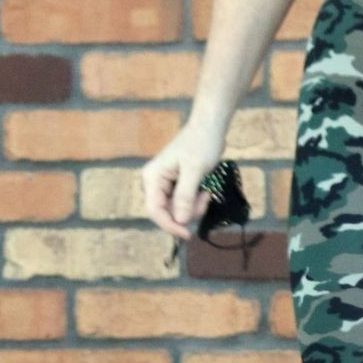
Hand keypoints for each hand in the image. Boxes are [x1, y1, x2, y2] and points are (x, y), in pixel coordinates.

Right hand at [142, 122, 224, 252]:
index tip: (188, 234)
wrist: (209, 128)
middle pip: (166, 212)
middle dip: (187, 212)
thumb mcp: (195, 170)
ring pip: (177, 210)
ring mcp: (164, 184)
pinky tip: (205, 191)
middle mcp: (154, 182)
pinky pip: (183, 203)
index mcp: (153, 178)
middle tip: (205, 199)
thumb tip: (180, 220)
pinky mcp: (175, 185)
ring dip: (194, 207)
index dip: (170, 225)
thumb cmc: (201, 144)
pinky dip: (195, 202)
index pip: (155, 210)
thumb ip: (185, 196)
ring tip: (206, 192)